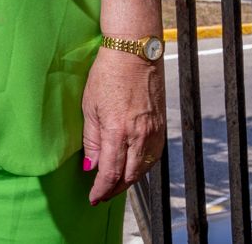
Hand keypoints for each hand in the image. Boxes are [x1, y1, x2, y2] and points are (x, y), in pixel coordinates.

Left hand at [81, 47, 165, 204]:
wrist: (134, 54)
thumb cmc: (107, 74)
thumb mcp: (90, 106)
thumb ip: (91, 138)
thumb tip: (91, 164)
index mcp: (117, 131)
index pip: (110, 172)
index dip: (101, 189)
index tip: (93, 197)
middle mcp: (139, 136)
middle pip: (128, 176)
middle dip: (114, 189)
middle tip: (101, 195)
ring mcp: (153, 132)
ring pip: (143, 169)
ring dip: (128, 181)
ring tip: (115, 185)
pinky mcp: (161, 127)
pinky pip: (153, 156)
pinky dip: (142, 167)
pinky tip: (133, 168)